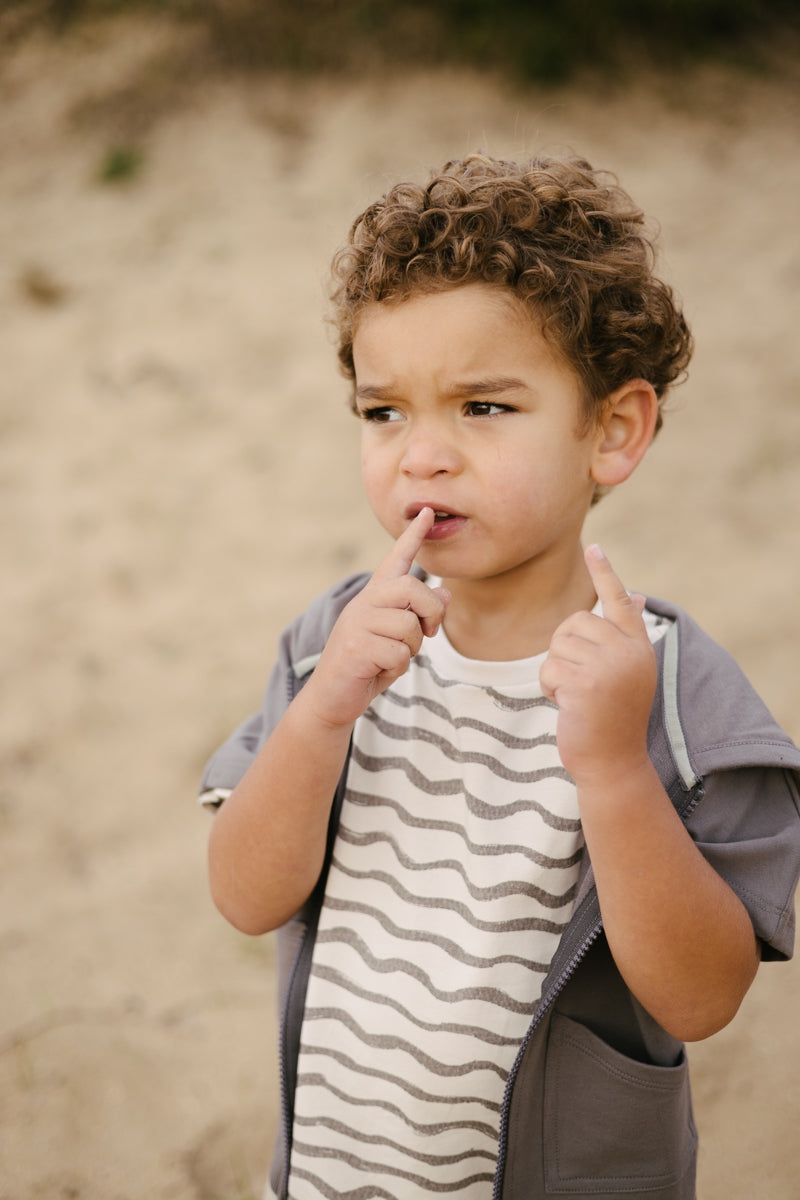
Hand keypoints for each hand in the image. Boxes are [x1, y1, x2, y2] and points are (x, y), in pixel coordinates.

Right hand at [304, 508, 449, 728]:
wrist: (333, 697)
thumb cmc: (369, 665)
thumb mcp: (399, 639)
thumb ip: (419, 616)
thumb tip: (446, 593)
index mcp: (376, 596)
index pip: (397, 559)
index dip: (414, 536)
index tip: (428, 512)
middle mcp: (365, 602)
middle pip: (413, 589)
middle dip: (430, 613)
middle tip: (427, 634)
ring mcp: (358, 622)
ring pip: (409, 626)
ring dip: (410, 650)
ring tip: (391, 657)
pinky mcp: (355, 646)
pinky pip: (398, 652)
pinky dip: (396, 667)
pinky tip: (378, 669)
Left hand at [540, 544, 655, 786]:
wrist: (614, 764)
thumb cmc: (613, 718)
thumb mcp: (627, 672)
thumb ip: (625, 635)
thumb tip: (634, 595)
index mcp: (639, 647)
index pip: (619, 600)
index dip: (604, 573)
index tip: (594, 547)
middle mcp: (628, 652)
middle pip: (575, 622)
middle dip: (565, 649)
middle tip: (579, 682)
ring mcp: (609, 667)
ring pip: (558, 645)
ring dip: (556, 671)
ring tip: (576, 697)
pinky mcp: (585, 684)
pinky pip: (548, 669)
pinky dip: (549, 688)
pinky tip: (567, 707)